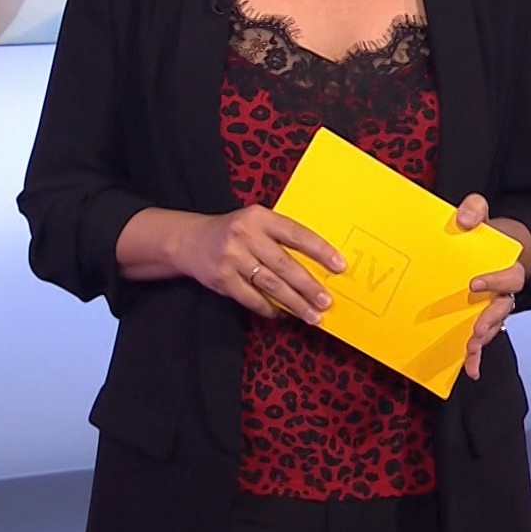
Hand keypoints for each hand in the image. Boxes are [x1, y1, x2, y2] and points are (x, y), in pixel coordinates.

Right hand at [170, 205, 346, 324]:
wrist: (191, 240)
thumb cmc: (234, 232)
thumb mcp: (256, 222)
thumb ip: (281, 236)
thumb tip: (318, 264)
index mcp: (260, 217)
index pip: (296, 234)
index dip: (320, 250)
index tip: (339, 265)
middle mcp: (245, 235)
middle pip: (285, 264)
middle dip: (309, 286)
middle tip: (327, 301)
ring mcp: (232, 257)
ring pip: (271, 285)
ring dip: (295, 303)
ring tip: (312, 314)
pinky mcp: (222, 278)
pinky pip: (252, 298)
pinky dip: (270, 308)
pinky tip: (283, 314)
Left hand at [455, 193, 530, 380]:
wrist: (490, 246)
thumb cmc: (484, 232)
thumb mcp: (481, 212)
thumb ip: (475, 209)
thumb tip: (465, 220)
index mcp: (508, 266)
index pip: (510, 276)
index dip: (495, 281)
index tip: (474, 283)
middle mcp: (504, 290)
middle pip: (503, 308)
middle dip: (490, 319)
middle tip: (476, 327)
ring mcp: (492, 306)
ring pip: (493, 325)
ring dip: (482, 338)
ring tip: (471, 348)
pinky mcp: (478, 316)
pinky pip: (480, 338)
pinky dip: (476, 356)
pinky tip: (470, 369)